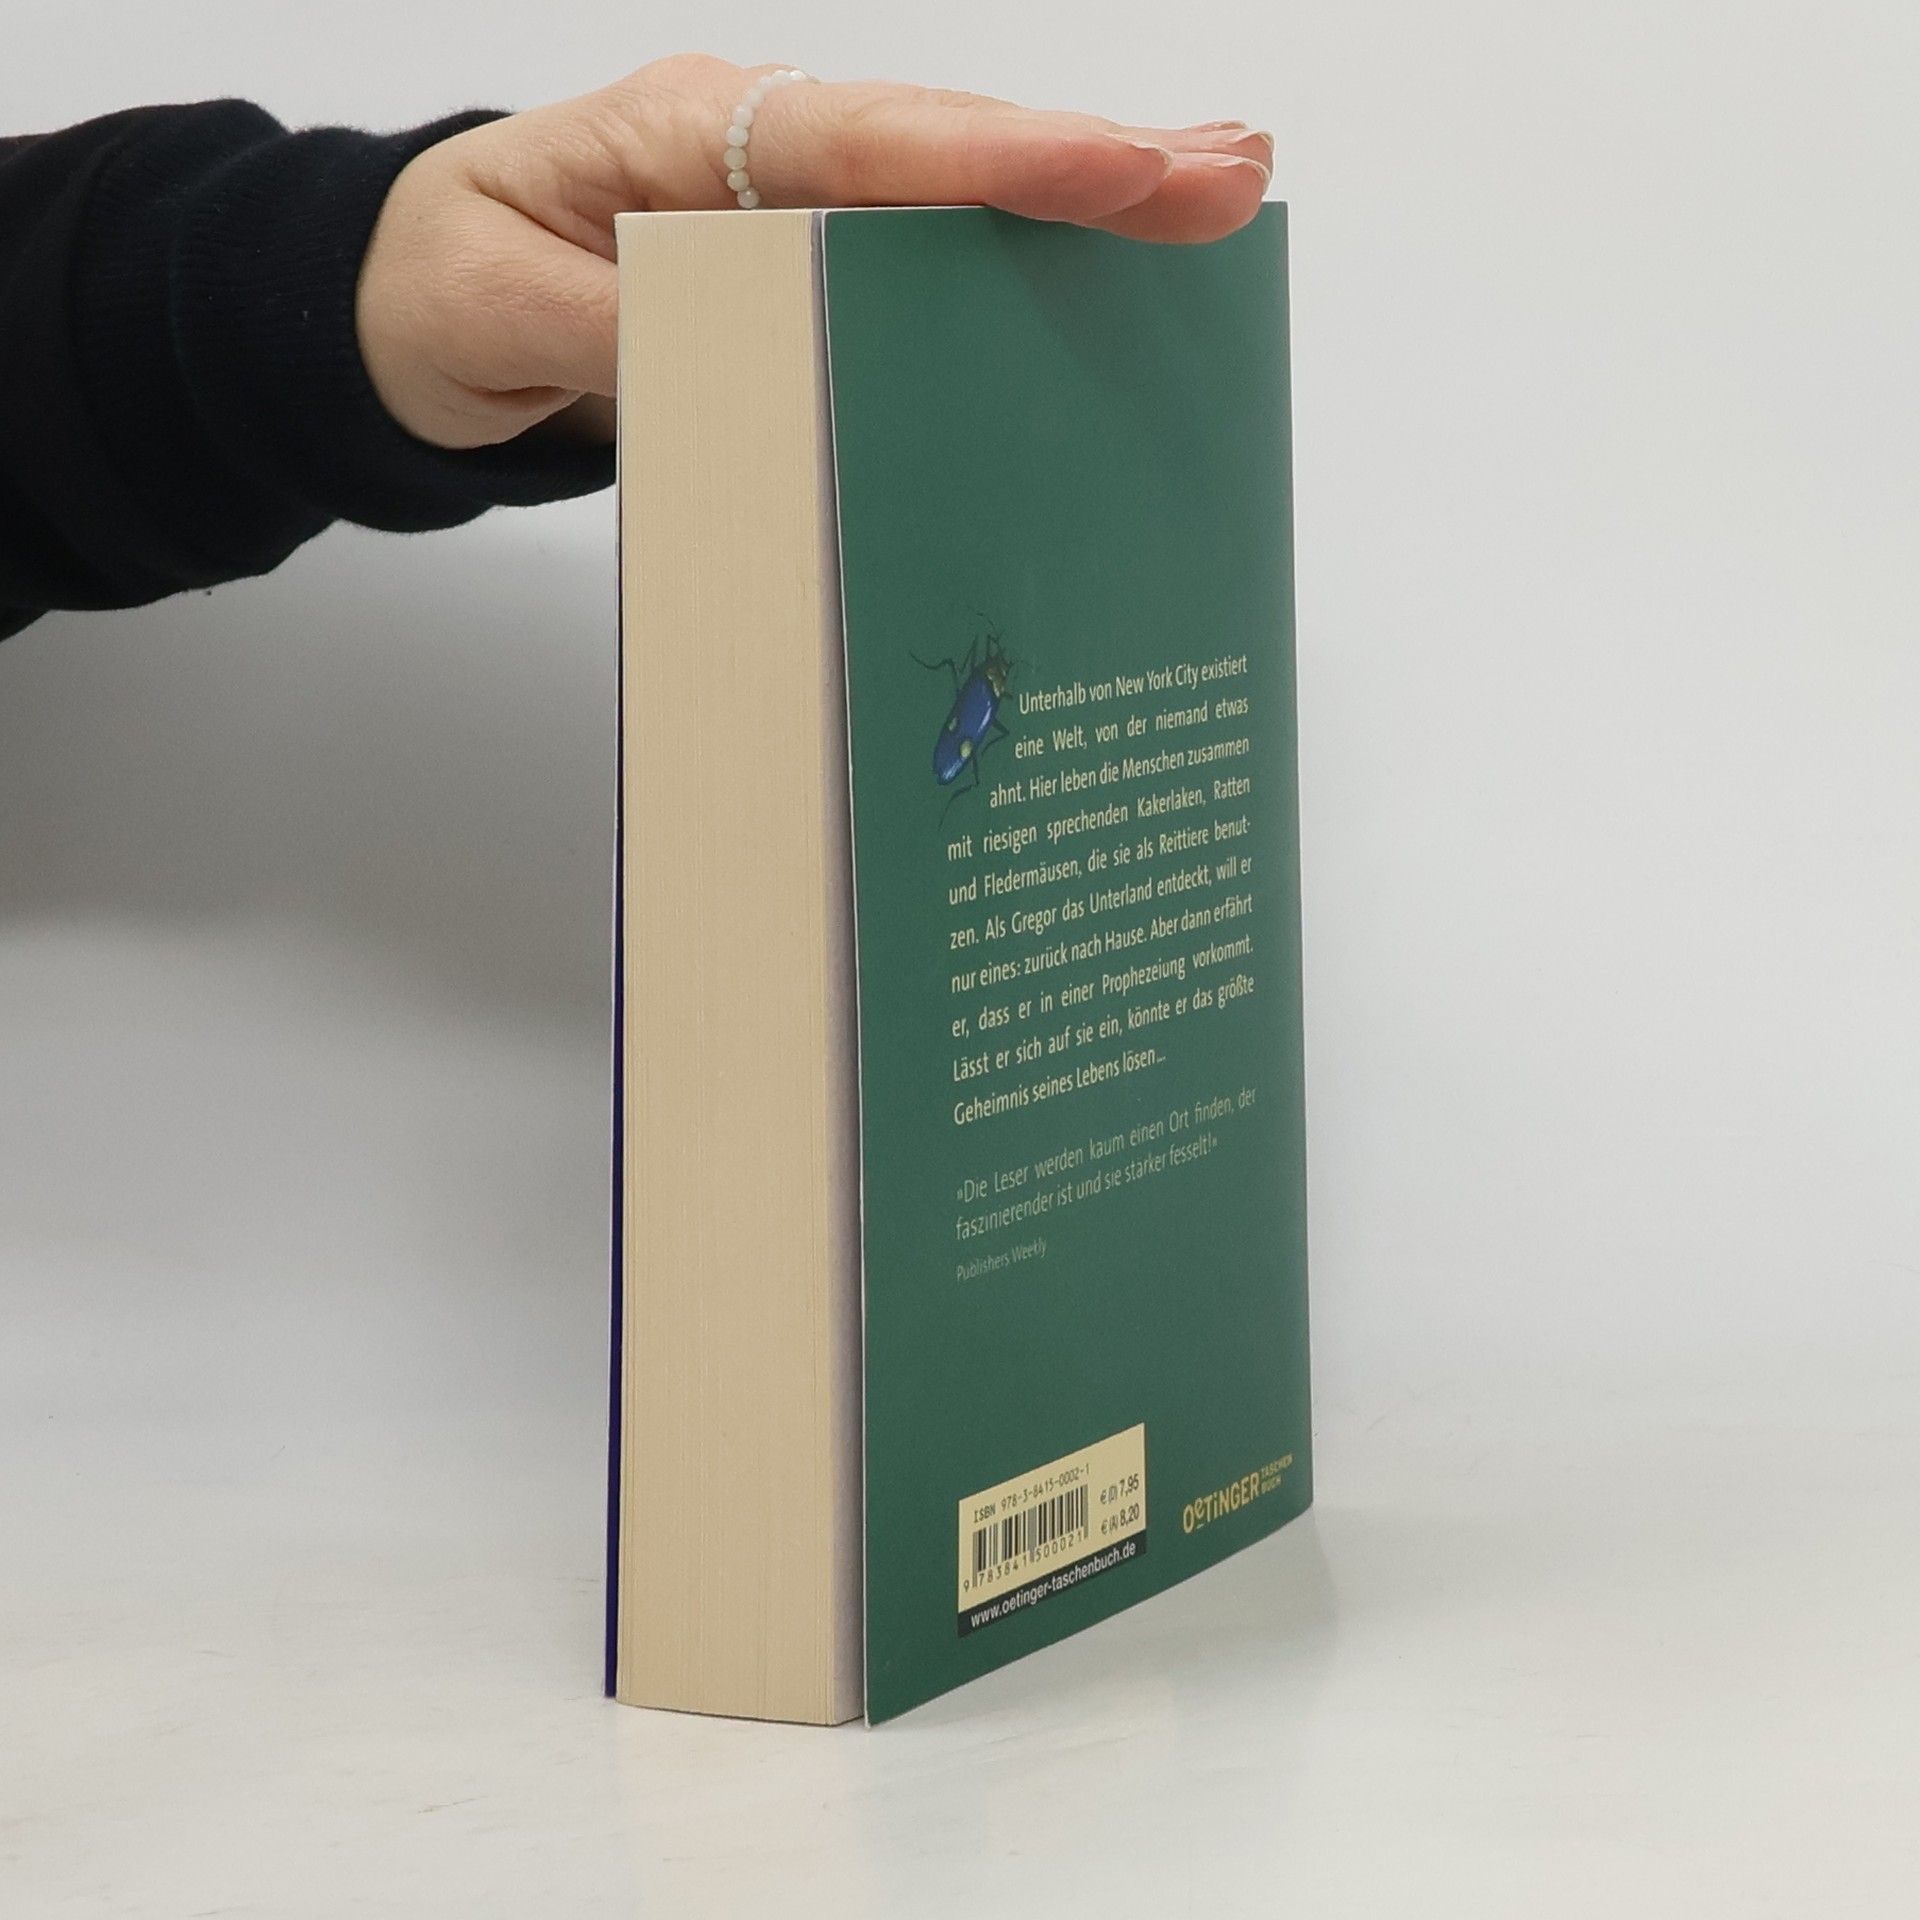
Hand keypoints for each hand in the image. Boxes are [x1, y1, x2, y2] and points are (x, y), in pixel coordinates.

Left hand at [355, 57, 1272, 449]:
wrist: (411, 301)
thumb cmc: (448, 280)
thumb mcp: (497, 305)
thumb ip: (616, 329)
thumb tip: (734, 357)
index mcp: (688, 137)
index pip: (866, 144)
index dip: (1000, 158)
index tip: (1122, 167)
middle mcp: (760, 152)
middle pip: (946, 150)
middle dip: (1092, 161)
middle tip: (1231, 176)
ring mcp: (791, 206)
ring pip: (955, 195)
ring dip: (1085, 199)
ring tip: (1215, 198)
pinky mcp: (804, 265)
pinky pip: (926, 258)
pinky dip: (1021, 257)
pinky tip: (1108, 266)